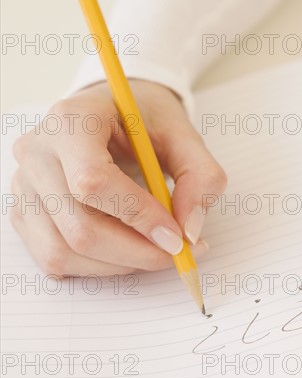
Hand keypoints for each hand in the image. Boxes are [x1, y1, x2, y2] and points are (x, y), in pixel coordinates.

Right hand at [9, 79, 226, 275]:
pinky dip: (100, 266)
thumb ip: (200, 177)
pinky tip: (129, 248)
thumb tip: (190, 231)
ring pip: (64, 252)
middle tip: (179, 252)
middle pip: (79, 227)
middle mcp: (37, 153)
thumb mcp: (185, 135)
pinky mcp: (25, 212)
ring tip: (156, 248)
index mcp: (72, 121)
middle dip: (137, 251)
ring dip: (120, 264)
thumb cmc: (147, 121)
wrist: (115, 111)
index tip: (177, 236)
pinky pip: (56, 259)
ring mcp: (24, 185)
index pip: (93, 181)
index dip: (138, 216)